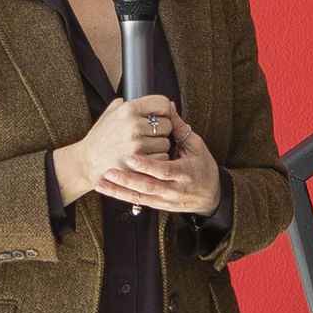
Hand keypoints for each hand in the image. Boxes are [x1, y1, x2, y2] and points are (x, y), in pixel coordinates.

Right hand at [54, 95, 172, 204]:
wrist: (86, 163)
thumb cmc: (99, 139)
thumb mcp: (109, 114)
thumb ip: (126, 104)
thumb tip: (146, 100)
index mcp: (128, 109)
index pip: (163, 103)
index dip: (164, 111)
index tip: (160, 117)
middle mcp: (134, 124)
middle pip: (168, 124)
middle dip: (161, 131)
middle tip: (149, 136)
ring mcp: (136, 143)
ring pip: (166, 143)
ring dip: (159, 147)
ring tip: (144, 149)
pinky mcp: (139, 161)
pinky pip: (162, 158)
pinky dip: (156, 160)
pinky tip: (144, 159)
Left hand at [95, 107, 221, 215]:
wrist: (210, 196)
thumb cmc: (203, 167)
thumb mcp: (196, 146)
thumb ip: (179, 128)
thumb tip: (167, 106)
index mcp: (185, 172)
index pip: (164, 170)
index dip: (147, 166)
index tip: (131, 157)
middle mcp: (174, 189)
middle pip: (149, 186)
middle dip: (128, 180)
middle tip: (110, 171)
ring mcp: (166, 199)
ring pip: (140, 197)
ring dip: (120, 190)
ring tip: (102, 182)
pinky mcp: (159, 205)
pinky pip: (138, 201)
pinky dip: (122, 196)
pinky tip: (108, 190)